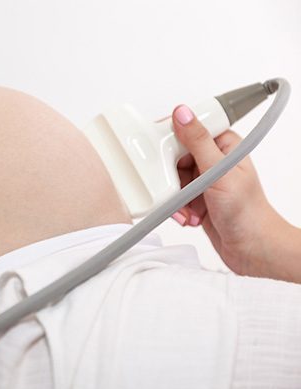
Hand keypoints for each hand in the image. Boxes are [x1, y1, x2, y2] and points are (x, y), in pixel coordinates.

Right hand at [171, 104, 300, 280]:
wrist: (252, 249)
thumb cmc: (248, 213)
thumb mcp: (219, 172)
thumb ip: (198, 142)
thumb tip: (182, 113)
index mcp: (223, 145)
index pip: (189, 129)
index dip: (172, 139)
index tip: (163, 152)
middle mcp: (212, 160)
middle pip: (174, 157)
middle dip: (172, 177)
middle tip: (179, 188)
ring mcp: (203, 180)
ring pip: (172, 179)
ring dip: (175, 197)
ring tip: (188, 208)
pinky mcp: (195, 199)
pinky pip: (174, 197)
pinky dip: (177, 209)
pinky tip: (189, 216)